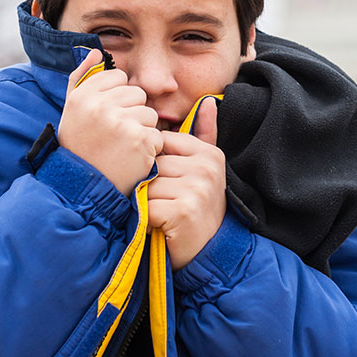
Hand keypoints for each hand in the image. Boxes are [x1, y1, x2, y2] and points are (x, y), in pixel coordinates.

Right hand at [58, 49, 162, 195]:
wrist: (82, 190)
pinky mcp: (139, 140)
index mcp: (82, 95)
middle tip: (115, 136)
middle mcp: (99, 106)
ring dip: (143, 131)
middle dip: (132, 113)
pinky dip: (149, 149)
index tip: (106, 117)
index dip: (117, 97)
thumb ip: (81, 78)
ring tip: (123, 148)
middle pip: (137, 93)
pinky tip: (132, 159)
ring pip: (150, 114)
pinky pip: (157, 134)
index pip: (118, 77)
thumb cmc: (80, 148)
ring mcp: (120, 122)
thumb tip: (95, 51)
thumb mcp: (71, 111)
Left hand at [147, 97, 225, 269]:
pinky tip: (155, 224)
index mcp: (208, 153)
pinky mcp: (184, 210)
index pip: (162, 141)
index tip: (155, 178)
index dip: (151, 160)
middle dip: (146, 182)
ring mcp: (197, 188)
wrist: (211, 254)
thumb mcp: (205, 169)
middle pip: (153, 162)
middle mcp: (206, 167)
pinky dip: (145, 217)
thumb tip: (209, 101)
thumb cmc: (199, 209)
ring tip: (154, 212)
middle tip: (153, 200)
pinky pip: (147, 204)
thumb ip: (204, 134)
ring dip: (144, 200)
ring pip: (148, 183)